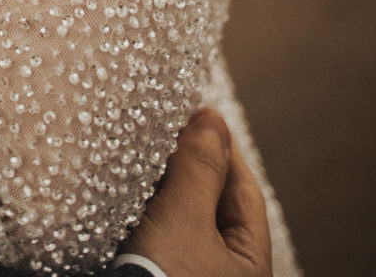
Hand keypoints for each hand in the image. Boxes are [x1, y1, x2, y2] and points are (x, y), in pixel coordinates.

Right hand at [119, 108, 272, 276]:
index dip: (223, 150)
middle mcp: (223, 272)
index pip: (244, 192)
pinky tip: (126, 189)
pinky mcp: (154, 274)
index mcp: (250, 265)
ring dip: (161, 187)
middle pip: (211, 204)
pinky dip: (144, 210)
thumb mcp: (185, 219)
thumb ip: (200, 167)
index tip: (199, 115)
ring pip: (180, 218)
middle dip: (188, 166)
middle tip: (166, 130)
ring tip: (140, 153)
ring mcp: (188, 274)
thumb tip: (212, 121)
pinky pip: (155, 233)